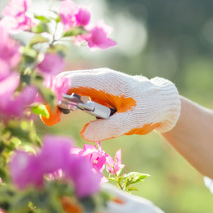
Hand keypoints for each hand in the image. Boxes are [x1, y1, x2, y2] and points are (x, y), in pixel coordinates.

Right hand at [42, 68, 180, 141]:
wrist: (163, 103)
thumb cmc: (149, 109)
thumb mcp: (132, 121)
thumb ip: (109, 127)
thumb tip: (84, 133)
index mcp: (104, 80)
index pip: (69, 80)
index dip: (53, 94)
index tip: (49, 113)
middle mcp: (98, 79)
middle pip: (65, 83)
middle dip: (52, 99)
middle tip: (50, 120)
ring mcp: (97, 85)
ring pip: (69, 88)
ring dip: (59, 102)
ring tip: (55, 118)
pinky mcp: (98, 92)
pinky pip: (77, 95)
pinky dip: (68, 103)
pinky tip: (66, 113)